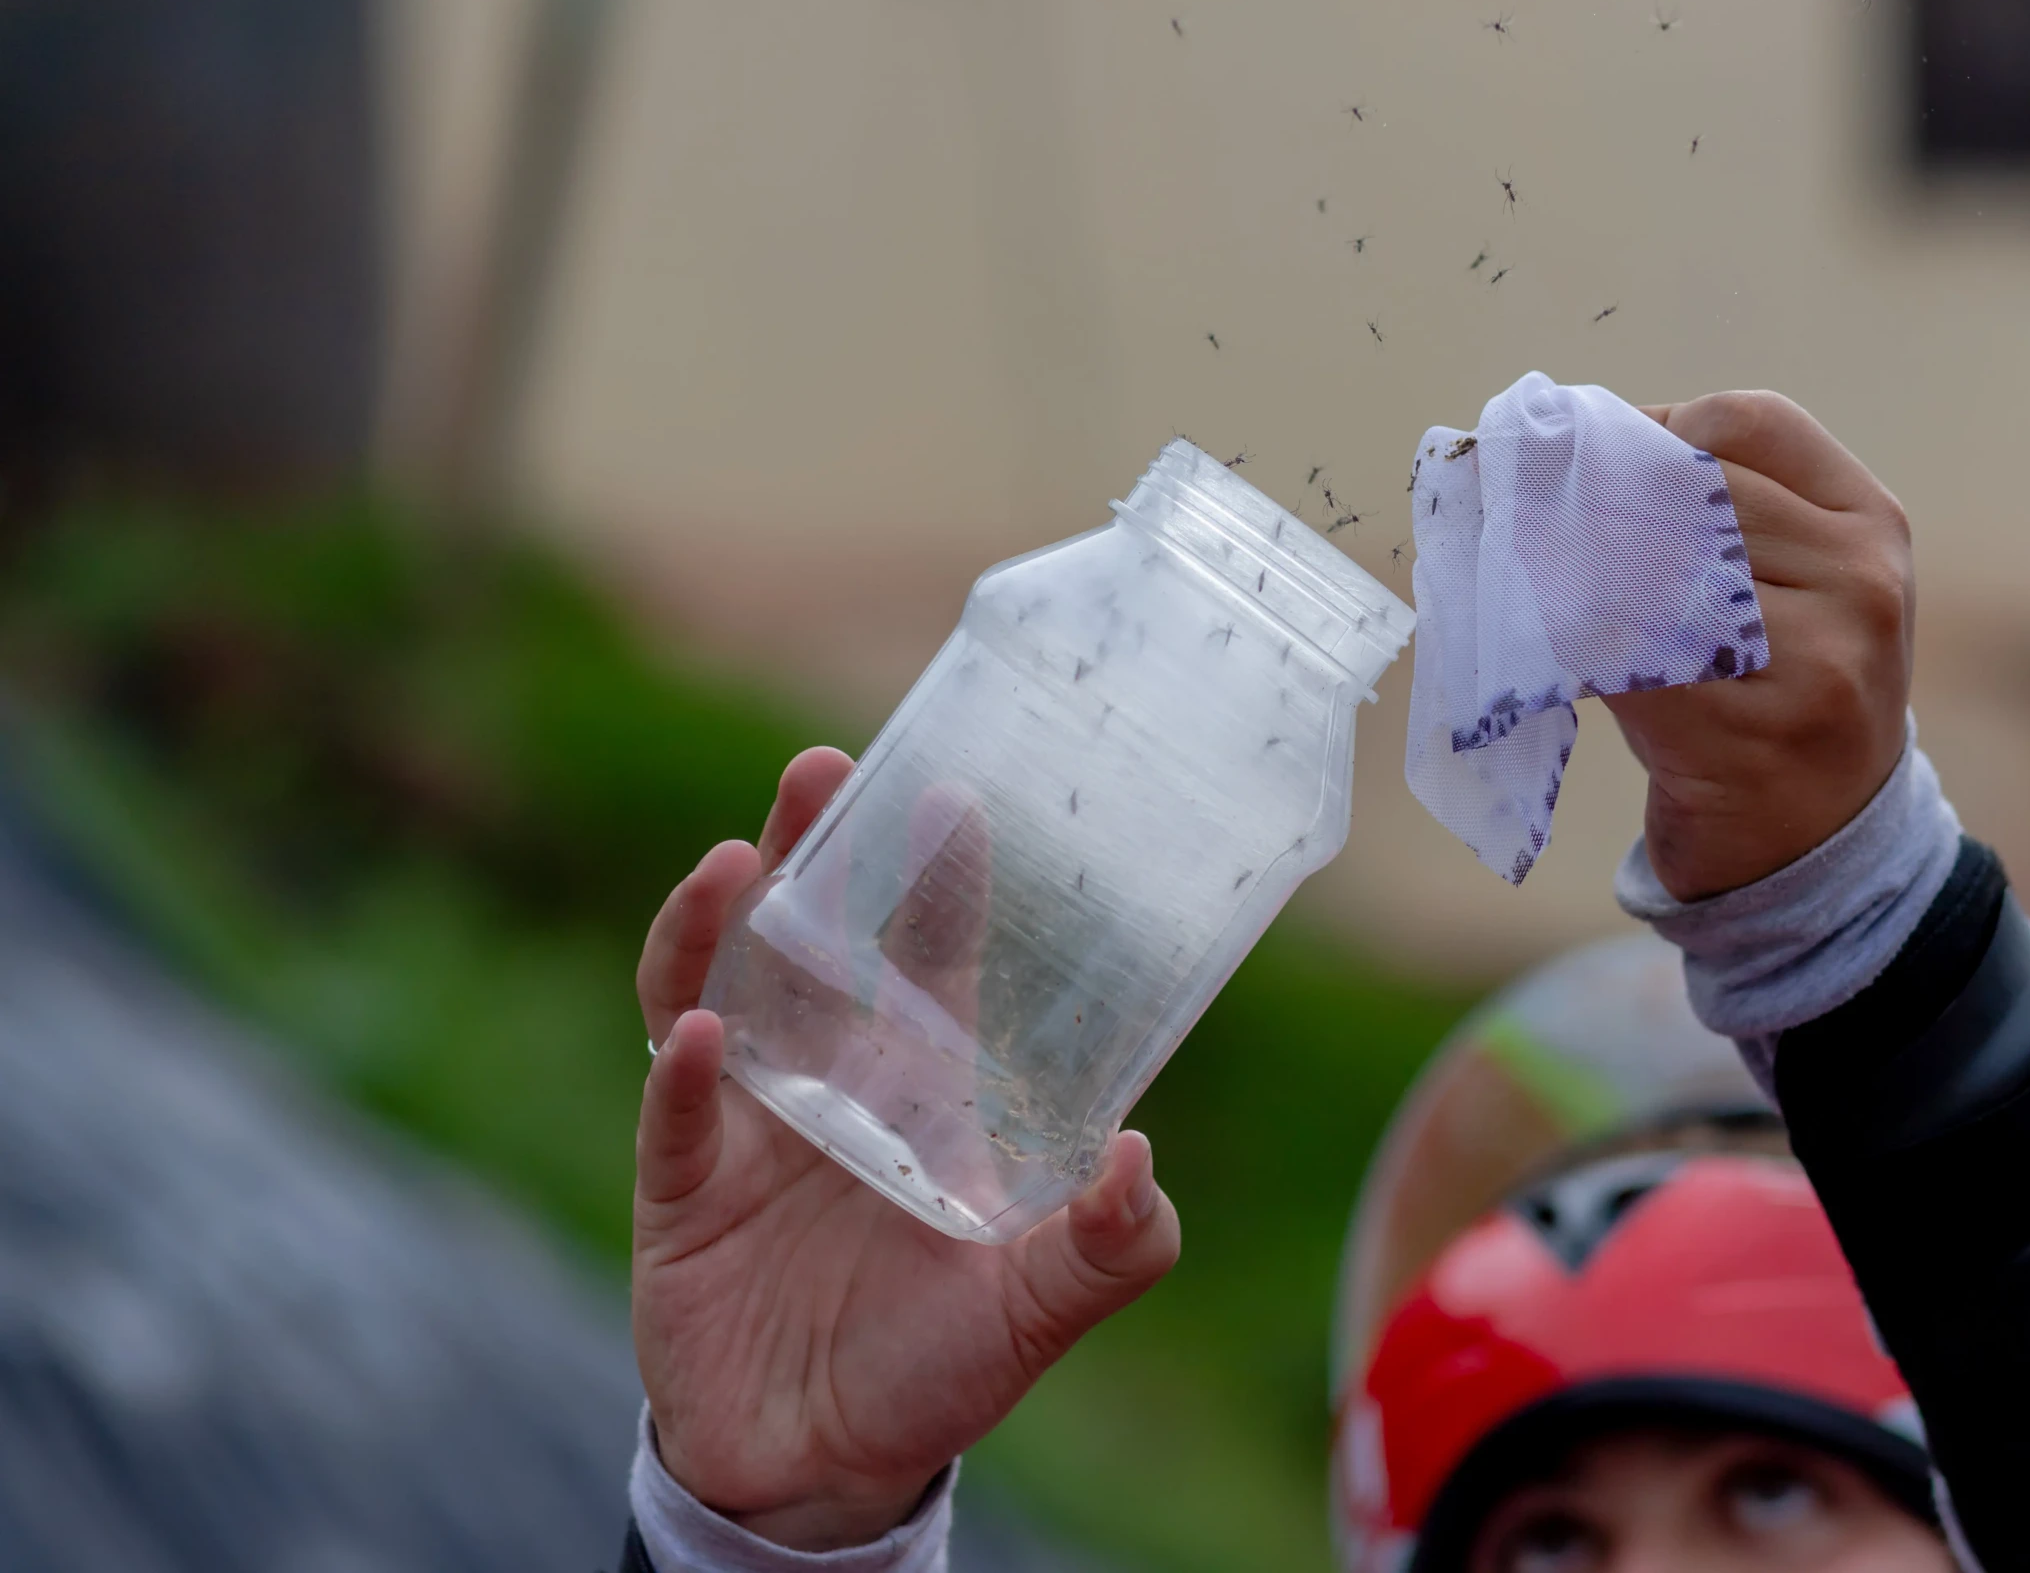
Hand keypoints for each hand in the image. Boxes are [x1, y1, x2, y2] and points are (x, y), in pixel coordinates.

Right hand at [630, 748, 1180, 1549]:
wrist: (826, 1472)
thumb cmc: (940, 1368)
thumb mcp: (1041, 1308)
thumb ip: (1110, 1244)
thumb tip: (1138, 1155)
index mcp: (919, 1087)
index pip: (928, 956)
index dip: (936, 880)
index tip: (952, 797)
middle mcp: (830, 1082)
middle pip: (811, 940)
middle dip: (812, 850)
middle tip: (821, 770)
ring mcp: (749, 1127)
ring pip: (722, 993)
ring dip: (721, 927)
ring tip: (735, 863)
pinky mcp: (684, 1192)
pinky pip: (679, 1116)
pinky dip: (686, 1073)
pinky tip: (704, 1032)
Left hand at [1601, 391, 1913, 901]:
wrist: (1814, 841)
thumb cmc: (1775, 688)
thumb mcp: (1793, 579)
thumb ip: (1716, 506)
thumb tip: (1569, 442)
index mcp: (1871, 521)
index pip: (1749, 422)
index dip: (1658, 427)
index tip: (1599, 462)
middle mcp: (1862, 580)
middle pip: (1691, 488)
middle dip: (1601, 501)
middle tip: (1535, 525)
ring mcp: (1819, 659)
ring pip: (1655, 568)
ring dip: (1583, 574)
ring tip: (1554, 596)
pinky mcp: (1753, 734)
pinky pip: (1632, 658)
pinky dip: (1582, 651)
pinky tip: (1567, 661)